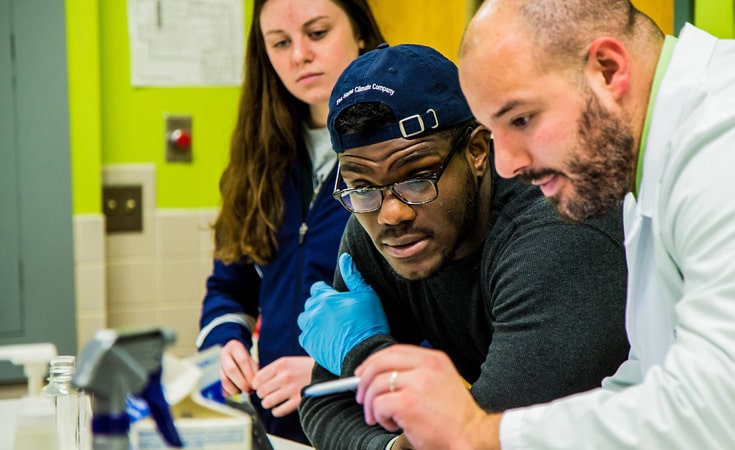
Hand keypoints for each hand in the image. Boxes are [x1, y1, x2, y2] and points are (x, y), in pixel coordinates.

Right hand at [220, 339, 258, 395]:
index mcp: (235, 347)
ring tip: (243, 391)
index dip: (249, 374)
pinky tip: (237, 392)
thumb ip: (254, 369)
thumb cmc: (245, 357)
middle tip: (249, 390)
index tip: (254, 383)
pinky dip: (229, 392)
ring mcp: (218, 364)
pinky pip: (221, 386)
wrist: (232, 353)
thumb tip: (254, 384)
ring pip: (224, 380)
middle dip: (241, 383)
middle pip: (231, 370)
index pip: (242, 361)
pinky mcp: (215, 375)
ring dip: (234, 389)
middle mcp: (224, 354)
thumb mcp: (251, 359)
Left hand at [251, 356, 313, 416]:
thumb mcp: (289, 362)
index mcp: (282, 364)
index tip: (258, 387)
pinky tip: (278, 408)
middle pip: (261, 391)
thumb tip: (256, 382)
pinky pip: (278, 411)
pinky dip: (276, 411)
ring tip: (271, 402)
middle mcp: (285, 375)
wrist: (326, 372)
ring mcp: (292, 389)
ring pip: (267, 402)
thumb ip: (273, 370)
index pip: (258, 378)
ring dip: (267, 404)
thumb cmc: (305, 368)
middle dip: (262, 395)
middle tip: (266, 395)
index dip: (256, 385)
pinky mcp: (298, 400)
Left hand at [298, 253, 388, 374]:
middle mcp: (314, 312)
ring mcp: (310, 329)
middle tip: (332, 312)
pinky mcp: (309, 344)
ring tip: (325, 324)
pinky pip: (304, 336)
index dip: (324, 292)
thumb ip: (353, 276)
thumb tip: (345, 258)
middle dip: (318, 305)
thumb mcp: (367, 294)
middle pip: (310, 304)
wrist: (365, 352)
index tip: (332, 298)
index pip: (317, 289)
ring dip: (312, 319)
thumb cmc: (369, 322)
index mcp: (326, 298)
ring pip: (304, 319)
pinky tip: (323, 337)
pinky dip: (311, 335)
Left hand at [354, 345, 500, 449]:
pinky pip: (379, 405)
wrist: (471, 435)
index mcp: (433, 359)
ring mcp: (416, 383)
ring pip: (376, 385)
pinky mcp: (408, 403)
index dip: (373, 361)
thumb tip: (383, 375)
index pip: (393, 351)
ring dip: (371, 405)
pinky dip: (380, 417)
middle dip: (364, 380)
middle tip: (362, 396)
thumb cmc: (455, 416)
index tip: (363, 372)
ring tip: (379, 417)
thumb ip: (416, 373)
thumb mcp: (440, 381)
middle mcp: (425, 367)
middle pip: (380, 363)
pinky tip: (392, 424)